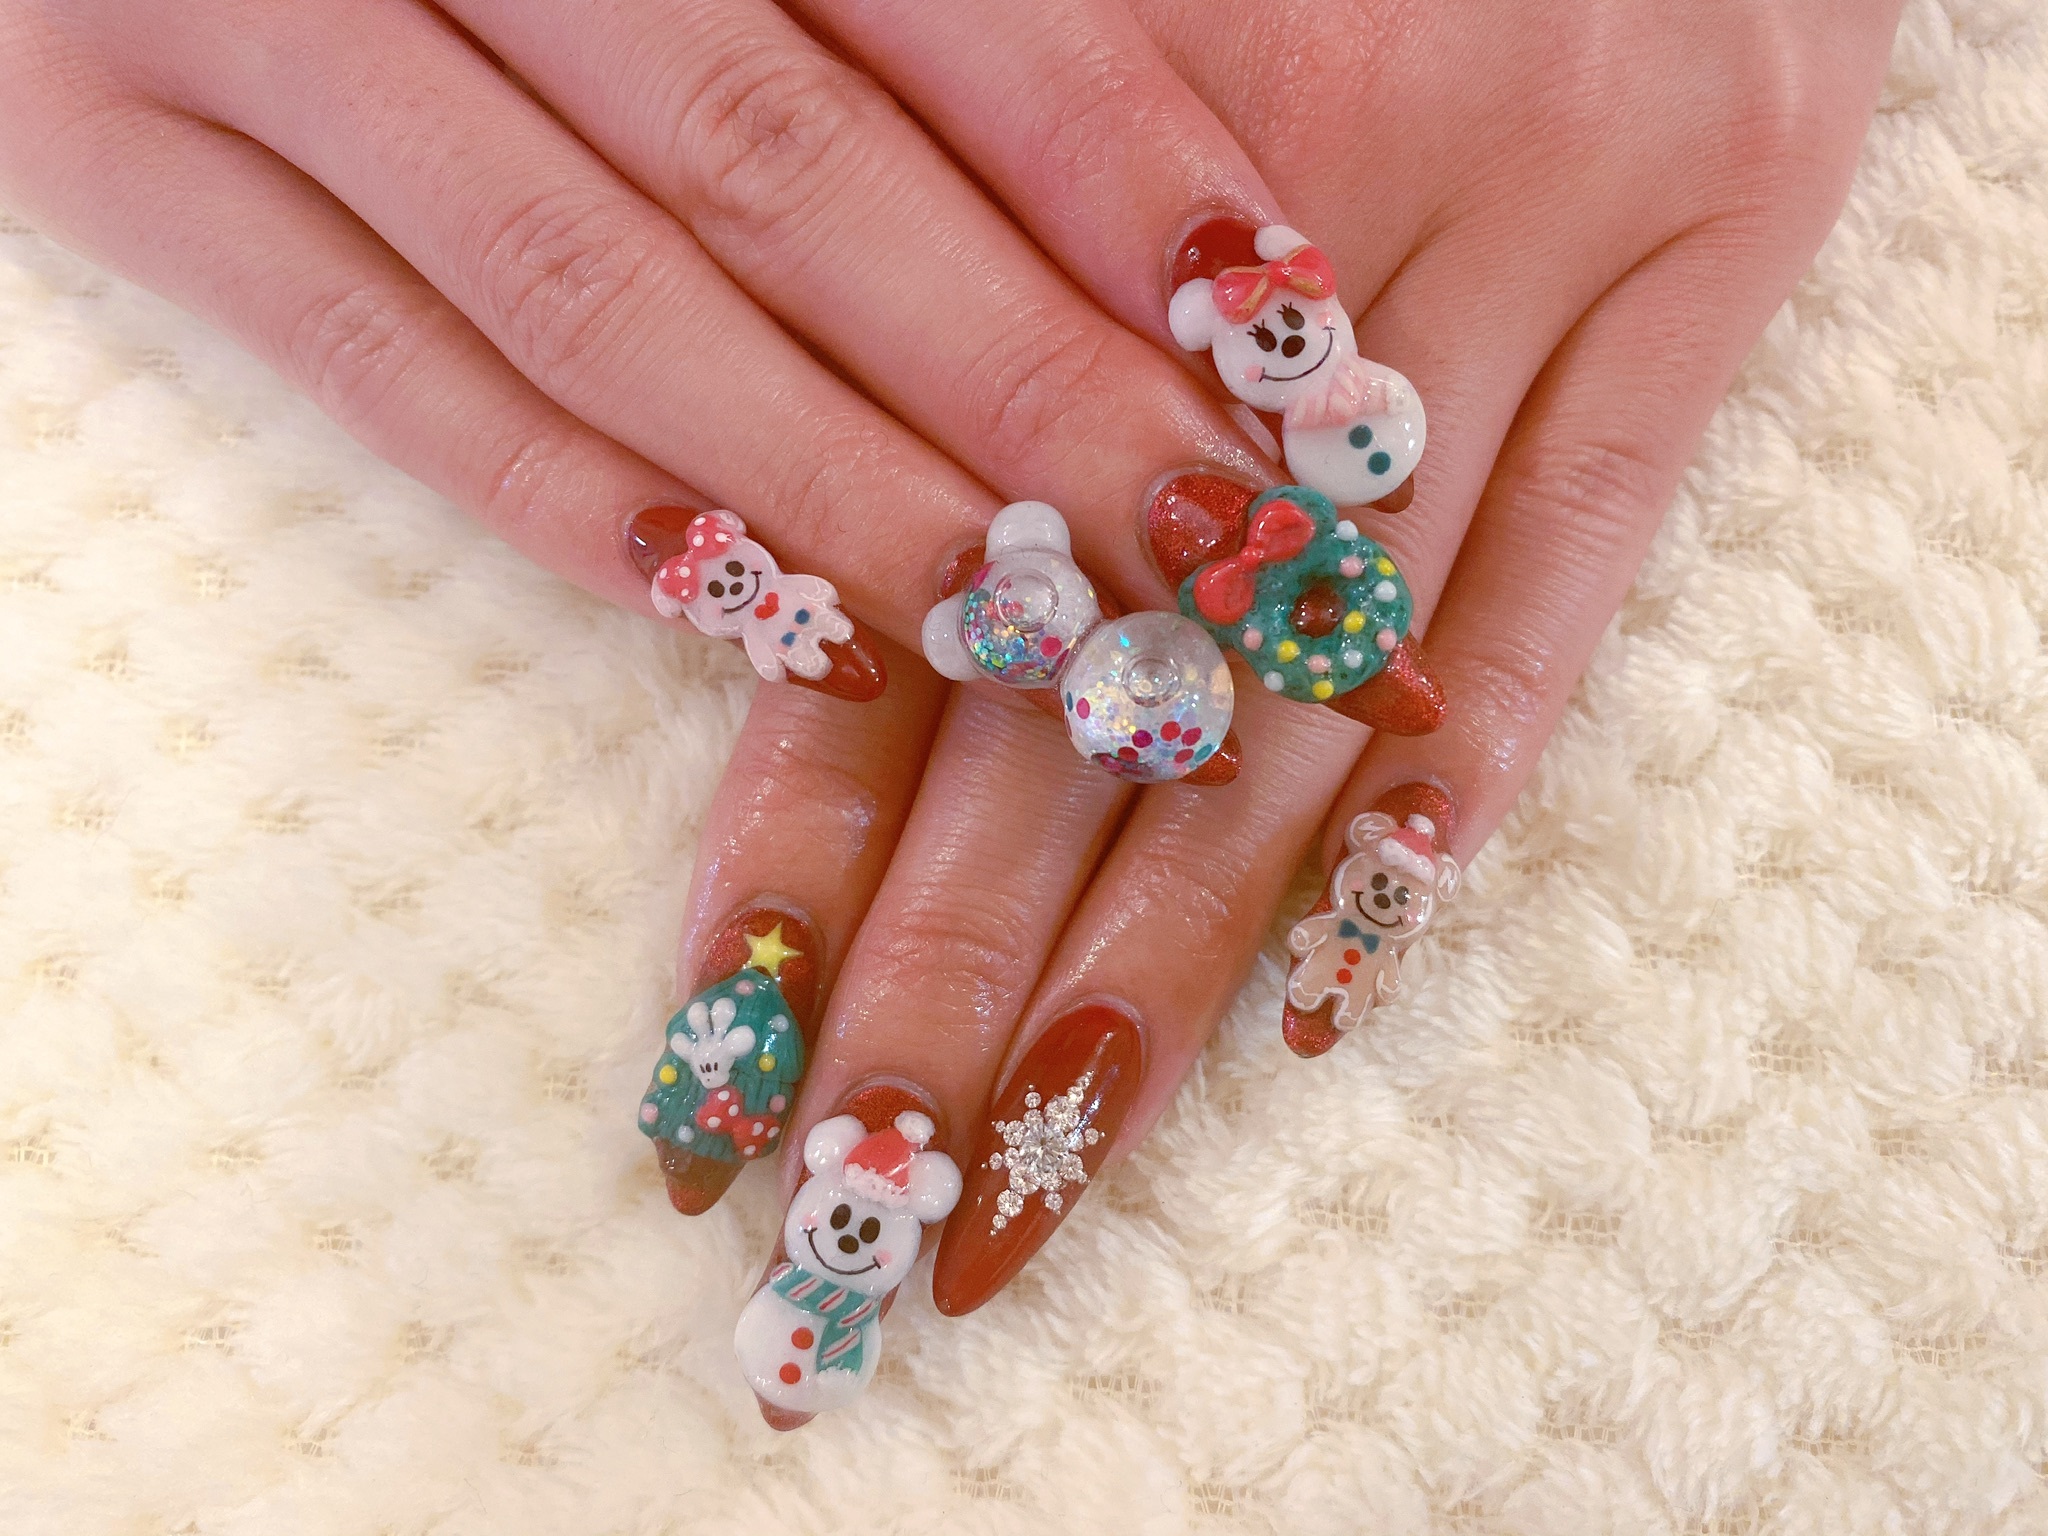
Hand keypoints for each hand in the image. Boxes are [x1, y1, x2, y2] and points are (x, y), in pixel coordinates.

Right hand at [0, 0, 1288, 698]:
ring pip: (604, 294)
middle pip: (794, 171)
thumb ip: (884, 13)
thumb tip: (1176, 225)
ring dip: (839, 483)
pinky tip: (768, 623)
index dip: (1126, 171)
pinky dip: (584, 507)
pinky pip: (384, 364)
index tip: (1296, 347)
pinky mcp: (108, 155)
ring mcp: (252, 11)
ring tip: (1036, 628)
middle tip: (1221, 552)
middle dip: (1027, 382)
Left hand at [663, 0, 1905, 1424]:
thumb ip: (919, 280)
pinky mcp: (1715, 230)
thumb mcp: (1008, 21)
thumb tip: (806, 594)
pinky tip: (1349, 964)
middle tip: (863, 1217)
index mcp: (1043, 162)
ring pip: (1319, 669)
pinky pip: (1594, 541)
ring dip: (1177, 948)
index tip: (722, 1076)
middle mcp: (1262, 241)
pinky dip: (1478, 755)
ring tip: (1058, 1162)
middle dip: (960, 976)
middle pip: (1083, 691)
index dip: (798, 853)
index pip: (891, 590)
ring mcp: (1520, 225)